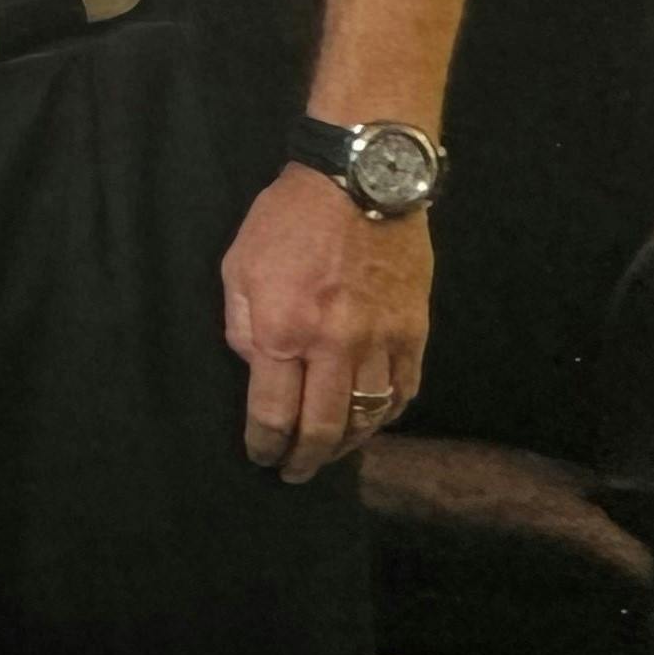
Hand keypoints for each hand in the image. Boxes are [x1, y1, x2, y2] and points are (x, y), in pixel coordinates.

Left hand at [221, 165, 431, 483]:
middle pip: (323, 428)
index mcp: (285, 331)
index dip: (265, 444)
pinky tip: (369, 421)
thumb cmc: (287, 220)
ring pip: (368, 417)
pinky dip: (386, 416)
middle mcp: (337, 347)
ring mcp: (382, 342)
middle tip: (293, 473)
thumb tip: (255, 370)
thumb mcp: (238, 267)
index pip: (274, 412)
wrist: (361, 181)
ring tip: (328, 452)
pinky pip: (404, 392)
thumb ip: (242, 326)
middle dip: (305, 459)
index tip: (260, 456)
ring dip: (346, 444)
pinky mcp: (415, 332)